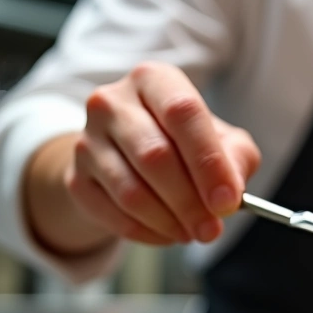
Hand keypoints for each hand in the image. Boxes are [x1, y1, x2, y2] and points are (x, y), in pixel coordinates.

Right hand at [64, 61, 260, 245]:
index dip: (208, 161)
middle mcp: (112, 102)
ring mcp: (87, 140)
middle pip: (155, 155)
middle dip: (190, 202)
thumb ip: (236, 159)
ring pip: (131, 191)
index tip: (227, 201)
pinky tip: (168, 233)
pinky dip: (147, 232)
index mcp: (154, 79)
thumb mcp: (222, 140)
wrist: (127, 154)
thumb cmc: (184, 143)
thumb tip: (230, 194)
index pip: (182, 112)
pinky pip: (114, 215)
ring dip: (169, 221)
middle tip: (212, 230)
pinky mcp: (76, 178)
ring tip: (192, 232)